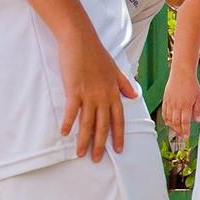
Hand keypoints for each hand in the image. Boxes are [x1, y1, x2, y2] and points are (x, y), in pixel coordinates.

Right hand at [57, 28, 135, 160]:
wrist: (81, 40)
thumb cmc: (97, 54)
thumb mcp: (116, 70)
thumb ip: (125, 85)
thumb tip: (134, 96)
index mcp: (114, 94)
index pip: (118, 120)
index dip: (118, 136)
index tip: (118, 150)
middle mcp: (103, 97)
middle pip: (103, 126)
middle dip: (100, 144)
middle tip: (96, 159)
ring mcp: (89, 95)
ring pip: (88, 123)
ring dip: (84, 140)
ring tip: (81, 153)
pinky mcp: (74, 90)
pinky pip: (72, 111)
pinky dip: (69, 123)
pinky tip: (65, 134)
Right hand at [161, 70, 199, 139]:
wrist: (182, 73)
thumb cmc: (192, 84)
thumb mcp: (199, 97)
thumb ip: (197, 110)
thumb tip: (196, 120)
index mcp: (185, 105)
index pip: (184, 122)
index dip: (185, 130)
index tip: (186, 136)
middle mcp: (176, 105)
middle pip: (176, 122)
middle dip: (179, 131)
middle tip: (182, 136)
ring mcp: (170, 102)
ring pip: (169, 119)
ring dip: (172, 126)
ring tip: (176, 131)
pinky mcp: (165, 99)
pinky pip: (164, 112)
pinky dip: (166, 119)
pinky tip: (168, 123)